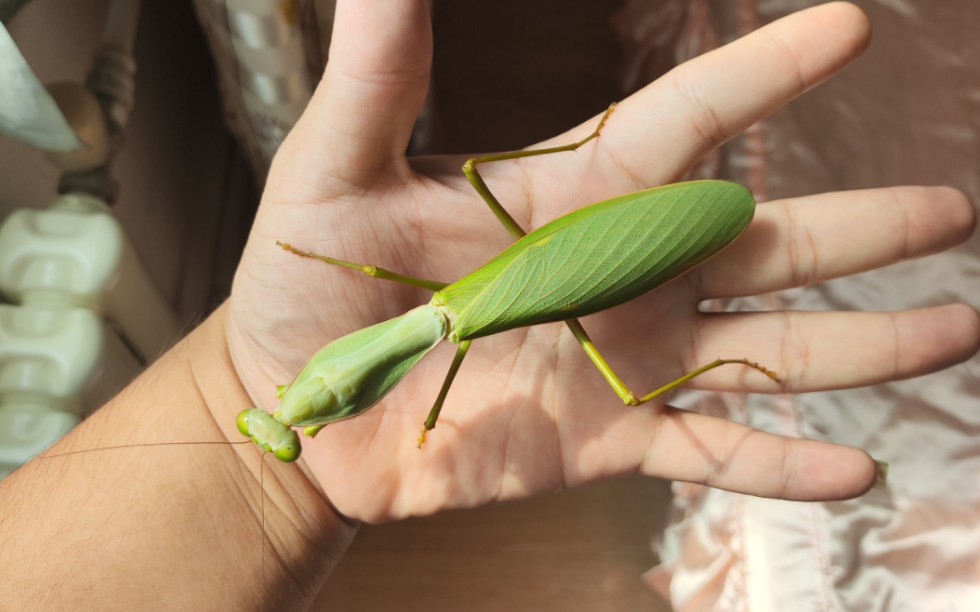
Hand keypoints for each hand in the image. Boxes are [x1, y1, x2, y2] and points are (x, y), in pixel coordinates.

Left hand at [227, 1, 977, 521]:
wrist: (303, 406)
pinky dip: (780, 465)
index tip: (849, 28)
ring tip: (957, 323)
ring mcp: (623, 357)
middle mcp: (622, 270)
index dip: (766, 74)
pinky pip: (710, 451)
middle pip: (764, 242)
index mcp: (574, 195)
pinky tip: (856, 474)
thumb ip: (379, 78)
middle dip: (860, 228)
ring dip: (862, 345)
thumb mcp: (335, 171)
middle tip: (952, 209)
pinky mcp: (607, 439)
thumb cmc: (308, 278)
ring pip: (767, 350)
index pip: (687, 122)